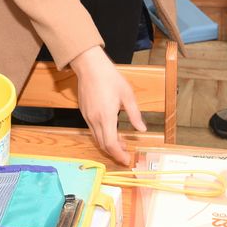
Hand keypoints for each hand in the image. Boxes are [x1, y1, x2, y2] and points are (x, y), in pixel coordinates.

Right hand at [69, 46, 145, 165]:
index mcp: (106, 116)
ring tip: (122, 143)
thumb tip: (142, 129)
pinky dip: (102, 136)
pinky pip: (93, 130)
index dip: (118, 155)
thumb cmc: (110, 78)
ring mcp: (87, 117)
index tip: (127, 160)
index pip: (110, 144)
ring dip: (109, 145)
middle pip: (103, 145)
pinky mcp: (84, 113)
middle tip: (126, 155)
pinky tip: (112, 131)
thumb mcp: (127, 95)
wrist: (90, 66)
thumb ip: (134, 114)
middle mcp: (94, 120)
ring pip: (97, 138)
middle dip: (115, 153)